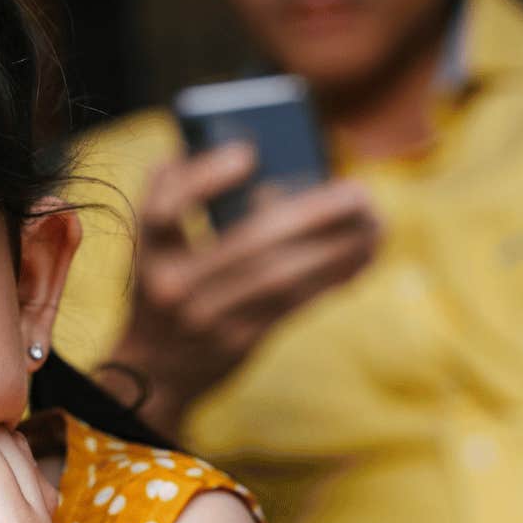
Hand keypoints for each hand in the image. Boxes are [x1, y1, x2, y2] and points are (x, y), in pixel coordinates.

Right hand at [108, 144, 378, 433]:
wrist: (154, 368)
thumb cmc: (164, 286)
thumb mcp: (153, 247)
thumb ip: (176, 198)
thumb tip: (248, 158)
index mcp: (147, 251)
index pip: (163, 210)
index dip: (203, 179)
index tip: (248, 153)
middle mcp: (170, 287)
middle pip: (249, 243)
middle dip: (314, 213)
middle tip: (359, 192)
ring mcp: (205, 319)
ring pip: (282, 276)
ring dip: (338, 248)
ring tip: (374, 225)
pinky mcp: (237, 342)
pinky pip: (293, 305)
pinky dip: (331, 277)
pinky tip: (359, 257)